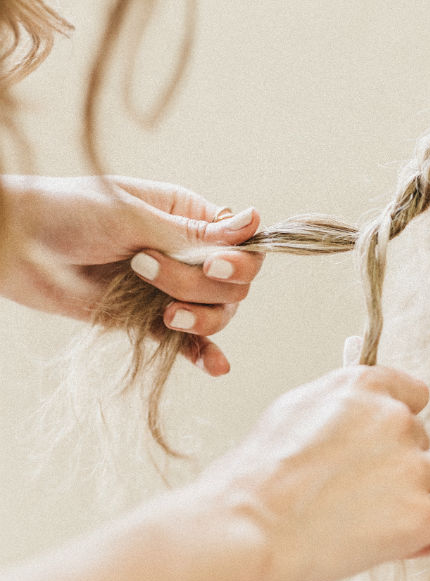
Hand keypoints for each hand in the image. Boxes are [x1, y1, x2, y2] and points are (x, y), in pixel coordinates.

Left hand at [0, 175, 263, 374]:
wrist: (14, 246)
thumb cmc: (69, 214)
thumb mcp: (133, 217)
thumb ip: (194, 233)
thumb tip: (255, 220)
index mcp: (189, 217)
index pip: (241, 245)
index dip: (237, 262)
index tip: (212, 266)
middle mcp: (186, 252)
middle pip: (232, 285)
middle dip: (199, 286)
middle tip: (145, 270)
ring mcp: (168, 288)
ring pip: (215, 314)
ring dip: (201, 320)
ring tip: (163, 317)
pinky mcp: (146, 319)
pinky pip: (185, 341)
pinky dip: (203, 353)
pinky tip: (215, 367)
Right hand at [191, 337, 429, 580]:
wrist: (246, 525)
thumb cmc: (259, 471)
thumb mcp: (297, 406)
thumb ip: (341, 397)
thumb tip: (360, 389)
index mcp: (366, 385)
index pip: (415, 395)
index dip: (397, 426)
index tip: (381, 447)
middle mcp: (396, 419)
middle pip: (424, 441)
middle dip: (401, 467)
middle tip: (359, 494)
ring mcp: (411, 467)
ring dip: (422, 498)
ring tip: (379, 519)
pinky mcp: (420, 516)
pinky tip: (410, 542)